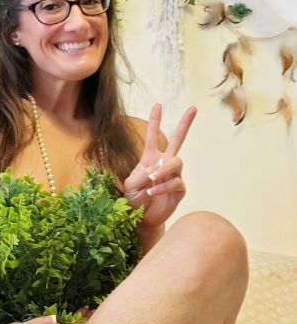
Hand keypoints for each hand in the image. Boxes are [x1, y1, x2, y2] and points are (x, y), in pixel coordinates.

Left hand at [124, 103, 196, 230]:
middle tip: (193, 108)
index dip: (155, 121)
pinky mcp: (179, 190)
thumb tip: (155, 172)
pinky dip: (163, 186)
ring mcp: (173, 176)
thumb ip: (139, 175)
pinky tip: (153, 192)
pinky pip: (176, 182)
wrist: (141, 218)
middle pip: (178, 140)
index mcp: (150, 159)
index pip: (153, 136)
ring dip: (163, 170)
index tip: (158, 105)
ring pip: (176, 162)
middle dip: (185, 124)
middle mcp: (164, 164)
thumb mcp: (129, 184)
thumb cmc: (133, 200)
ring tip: (151, 180)